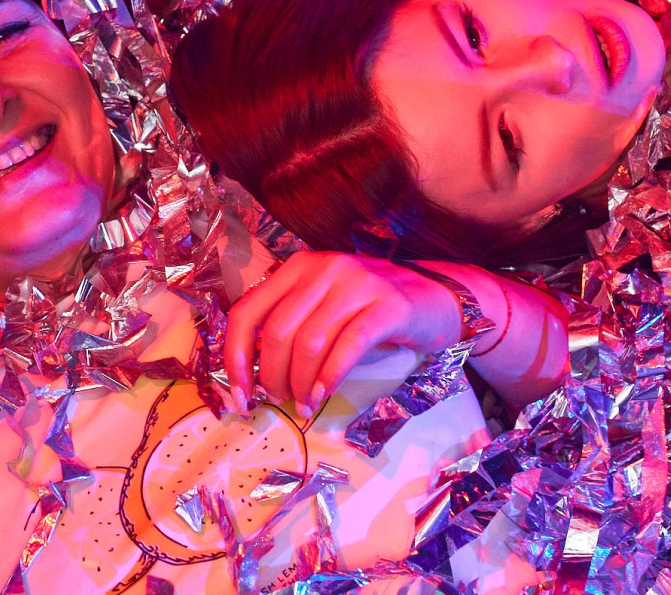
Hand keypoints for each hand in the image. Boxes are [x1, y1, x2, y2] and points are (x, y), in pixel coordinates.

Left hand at [222, 252, 461, 417]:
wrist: (435, 297)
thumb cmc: (370, 309)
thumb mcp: (322, 305)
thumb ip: (289, 324)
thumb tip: (249, 371)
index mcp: (297, 267)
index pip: (246, 312)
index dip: (234, 358)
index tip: (239, 395)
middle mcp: (324, 268)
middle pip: (277, 332)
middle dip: (272, 376)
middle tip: (280, 399)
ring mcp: (357, 283)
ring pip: (310, 342)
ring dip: (301, 383)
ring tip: (304, 404)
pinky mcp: (388, 305)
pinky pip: (348, 346)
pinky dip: (330, 376)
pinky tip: (323, 395)